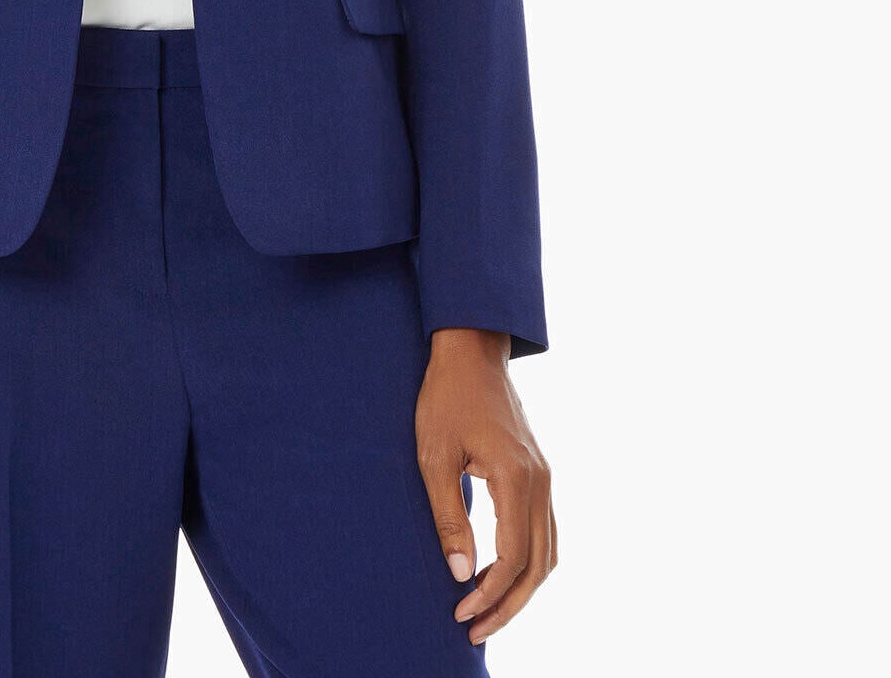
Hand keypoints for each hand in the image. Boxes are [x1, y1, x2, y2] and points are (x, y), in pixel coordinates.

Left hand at [415, 327, 555, 645]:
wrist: (471, 351)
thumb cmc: (445, 398)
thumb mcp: (434, 456)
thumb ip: (449, 516)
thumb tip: (461, 575)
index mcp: (516, 477)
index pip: (513, 558)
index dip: (489, 595)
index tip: (460, 614)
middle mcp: (540, 481)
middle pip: (538, 565)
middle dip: (510, 605)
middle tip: (475, 630)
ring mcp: (544, 477)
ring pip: (548, 552)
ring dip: (522, 588)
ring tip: (487, 610)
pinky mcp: (538, 473)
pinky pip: (544, 530)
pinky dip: (527, 561)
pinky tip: (499, 574)